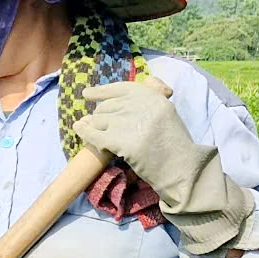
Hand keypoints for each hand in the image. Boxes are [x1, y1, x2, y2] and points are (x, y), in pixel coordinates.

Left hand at [77, 80, 253, 256]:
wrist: (180, 168)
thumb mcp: (165, 114)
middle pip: (107, 106)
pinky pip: (94, 134)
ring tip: (98, 133)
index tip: (88, 94)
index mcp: (152, 97)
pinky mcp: (121, 142)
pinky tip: (78, 128)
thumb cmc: (172, 144)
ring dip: (96, 127)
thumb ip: (144, 102)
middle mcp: (141, 106)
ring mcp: (130, 123)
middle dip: (101, 116)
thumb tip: (110, 97)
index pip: (121, 88)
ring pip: (99, 119)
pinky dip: (84, 131)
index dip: (102, 91)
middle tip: (102, 126)